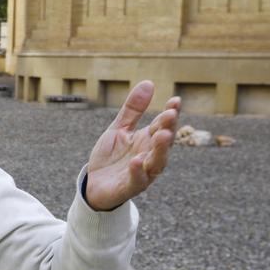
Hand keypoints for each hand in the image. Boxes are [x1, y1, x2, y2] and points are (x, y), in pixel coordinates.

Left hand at [84, 80, 179, 210]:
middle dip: (168, 128)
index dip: (171, 113)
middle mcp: (149, 156)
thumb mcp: (119, 129)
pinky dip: (138, 171)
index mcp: (148, 140)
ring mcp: (142, 172)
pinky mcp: (130, 187)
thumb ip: (133, 110)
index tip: (175, 100)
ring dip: (161, 150)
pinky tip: (137, 161)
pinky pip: (137, 180)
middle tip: (170, 115)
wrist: (94, 184)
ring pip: (157, 162)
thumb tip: (149, 82)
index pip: (163, 125)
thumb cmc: (111, 157)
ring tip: (162, 135)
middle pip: (164, 142)